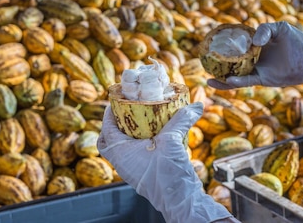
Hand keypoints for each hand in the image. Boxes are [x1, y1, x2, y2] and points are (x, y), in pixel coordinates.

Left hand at [98, 102, 232, 222]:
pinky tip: (156, 136)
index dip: (109, 113)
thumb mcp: (173, 141)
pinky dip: (140, 143)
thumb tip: (195, 106)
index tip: (117, 100)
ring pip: (122, 148)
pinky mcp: (143, 173)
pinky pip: (135, 155)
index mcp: (120, 153)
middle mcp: (122, 162)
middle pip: (109, 140)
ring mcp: (132, 169)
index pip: (107, 129)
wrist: (180, 202)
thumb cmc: (168, 176)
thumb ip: (182, 120)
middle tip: (126, 112)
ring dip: (129, 134)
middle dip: (115, 125)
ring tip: (142, 120)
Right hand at [207, 22, 302, 88]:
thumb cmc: (298, 41)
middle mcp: (254, 59)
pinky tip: (227, 80)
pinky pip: (247, 81)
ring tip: (209, 78)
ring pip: (236, 76)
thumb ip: (265, 29)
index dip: (225, 46)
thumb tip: (253, 42)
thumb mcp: (280, 28)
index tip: (212, 44)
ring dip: (223, 79)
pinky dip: (236, 82)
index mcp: (256, 46)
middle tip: (205, 63)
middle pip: (233, 63)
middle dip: (219, 65)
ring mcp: (258, 70)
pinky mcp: (264, 79)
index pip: (237, 46)